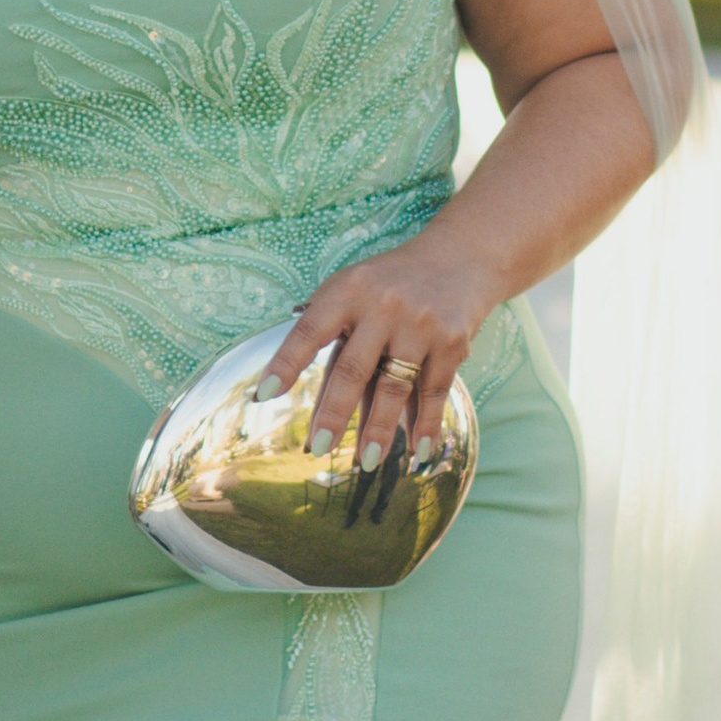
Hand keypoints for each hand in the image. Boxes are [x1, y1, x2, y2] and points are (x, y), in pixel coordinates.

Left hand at [262, 242, 498, 468]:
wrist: (457, 258)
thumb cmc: (388, 282)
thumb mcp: (352, 288)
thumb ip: (331, 329)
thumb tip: (298, 384)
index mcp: (347, 290)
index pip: (309, 331)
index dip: (285, 363)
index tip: (264, 395)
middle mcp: (382, 306)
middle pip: (353, 369)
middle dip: (334, 412)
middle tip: (318, 448)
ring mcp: (419, 325)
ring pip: (394, 387)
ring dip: (379, 429)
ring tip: (365, 461)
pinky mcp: (452, 342)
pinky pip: (434, 391)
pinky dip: (427, 424)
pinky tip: (420, 451)